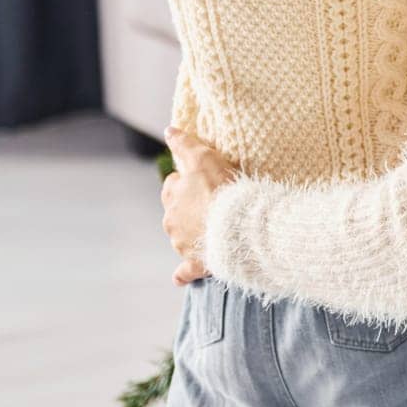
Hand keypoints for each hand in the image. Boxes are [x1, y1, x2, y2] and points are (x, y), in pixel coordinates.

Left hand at [160, 127, 238, 280]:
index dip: (189, 181)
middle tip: (214, 203)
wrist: (238, 225)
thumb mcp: (203, 158)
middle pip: (177, 212)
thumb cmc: (221, 189)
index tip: (205, 180)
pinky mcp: (196, 263)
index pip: (173, 185)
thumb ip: (184, 144)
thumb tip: (168, 131)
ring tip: (216, 229)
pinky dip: (183, 272)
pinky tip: (182, 275)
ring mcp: (183, 244)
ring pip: (182, 238)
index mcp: (172, 197)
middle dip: (190, 208)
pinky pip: (185, 270)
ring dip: (193, 234)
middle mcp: (172, 222)